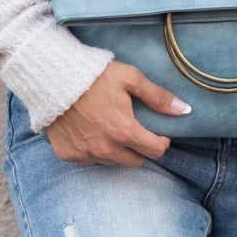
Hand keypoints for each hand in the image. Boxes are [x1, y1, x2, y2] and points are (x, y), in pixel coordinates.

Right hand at [43, 60, 191, 167]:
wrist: (52, 77)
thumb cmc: (94, 75)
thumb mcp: (130, 78)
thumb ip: (158, 97)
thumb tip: (184, 110)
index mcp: (124, 131)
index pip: (156, 151)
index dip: (162, 141)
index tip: (159, 132)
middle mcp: (105, 148)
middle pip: (136, 161)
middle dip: (140, 148)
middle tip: (134, 129)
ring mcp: (85, 154)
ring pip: (113, 161)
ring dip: (117, 150)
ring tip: (110, 127)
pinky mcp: (68, 155)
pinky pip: (90, 160)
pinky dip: (94, 150)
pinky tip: (90, 131)